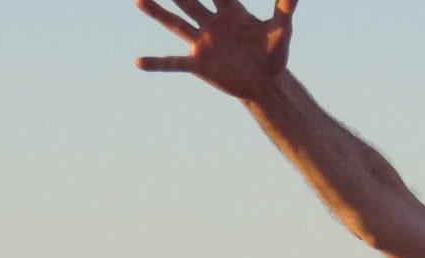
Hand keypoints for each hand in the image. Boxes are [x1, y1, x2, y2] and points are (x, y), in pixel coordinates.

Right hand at [135, 0, 298, 99]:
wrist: (265, 83)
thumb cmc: (273, 54)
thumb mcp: (281, 30)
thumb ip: (285, 7)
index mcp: (230, 11)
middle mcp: (211, 23)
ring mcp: (202, 43)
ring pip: (176, 23)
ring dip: (158, 12)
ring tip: (139, 0)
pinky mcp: (199, 64)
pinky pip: (174, 63)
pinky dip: (157, 63)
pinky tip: (139, 62)